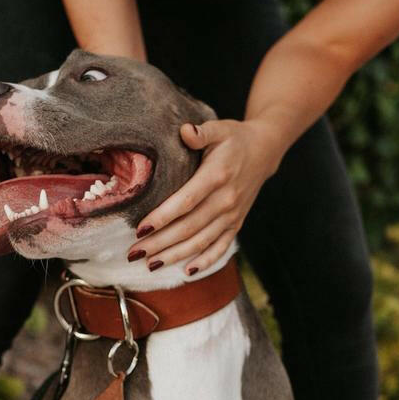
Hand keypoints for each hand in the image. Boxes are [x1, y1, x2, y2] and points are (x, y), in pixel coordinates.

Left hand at [127, 118, 283, 274]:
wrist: (265, 151)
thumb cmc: (234, 139)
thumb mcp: (219, 128)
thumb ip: (201, 132)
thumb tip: (185, 131)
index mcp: (217, 176)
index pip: (186, 201)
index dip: (164, 216)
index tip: (141, 228)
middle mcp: (226, 200)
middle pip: (189, 227)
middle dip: (160, 242)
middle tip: (134, 252)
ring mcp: (232, 215)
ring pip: (201, 241)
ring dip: (175, 255)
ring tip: (150, 264)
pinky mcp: (237, 223)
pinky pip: (221, 247)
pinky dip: (205, 261)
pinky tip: (186, 271)